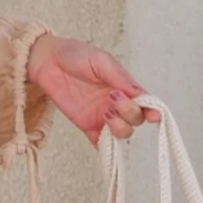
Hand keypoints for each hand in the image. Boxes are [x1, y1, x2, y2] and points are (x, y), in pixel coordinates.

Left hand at [27, 34, 158, 144]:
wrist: (48, 62)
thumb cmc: (77, 56)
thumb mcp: (101, 61)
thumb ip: (119, 77)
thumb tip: (139, 93)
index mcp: (125, 87)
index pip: (145, 102)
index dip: (153, 111)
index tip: (154, 116)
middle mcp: (117, 104)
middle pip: (135, 120)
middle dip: (130, 113)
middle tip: (113, 98)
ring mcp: (103, 117)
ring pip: (122, 133)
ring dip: (119, 127)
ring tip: (106, 113)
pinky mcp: (87, 126)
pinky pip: (100, 143)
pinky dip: (104, 147)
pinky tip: (102, 138)